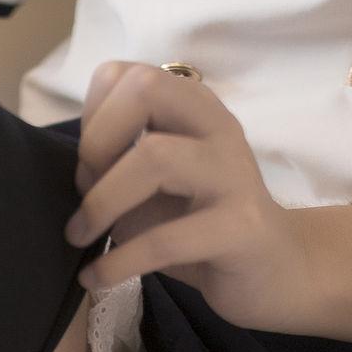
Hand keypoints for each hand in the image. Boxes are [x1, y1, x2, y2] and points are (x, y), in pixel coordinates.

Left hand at [63, 61, 321, 333]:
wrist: (275, 273)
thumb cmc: (202, 228)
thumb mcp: (153, 189)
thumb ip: (117, 167)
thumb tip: (77, 175)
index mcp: (194, 109)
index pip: (128, 73)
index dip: (94, 115)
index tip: (87, 164)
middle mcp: (218, 128)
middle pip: (146, 90)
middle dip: (97, 141)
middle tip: (83, 194)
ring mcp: (233, 174)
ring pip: (154, 157)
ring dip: (101, 202)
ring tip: (80, 238)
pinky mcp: (240, 228)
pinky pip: (166, 239)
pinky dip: (118, 261)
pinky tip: (97, 278)